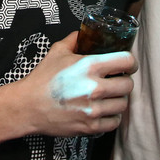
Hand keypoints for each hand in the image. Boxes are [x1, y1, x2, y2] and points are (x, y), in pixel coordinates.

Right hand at [16, 32, 136, 136]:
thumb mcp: (57, 52)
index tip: (128, 65)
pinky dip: (111, 117)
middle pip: (128, 85)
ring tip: (109, 97)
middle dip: (124, 81)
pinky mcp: (90, 126)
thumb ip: (74, 39)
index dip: (130, 62)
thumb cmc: (42, 79)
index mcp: (90, 66)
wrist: (28, 106)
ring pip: (123, 104)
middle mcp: (95, 88)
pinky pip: (114, 122)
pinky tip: (104, 111)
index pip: (126, 61)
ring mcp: (93, 109)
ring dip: (118, 100)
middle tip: (116, 81)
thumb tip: (85, 32)